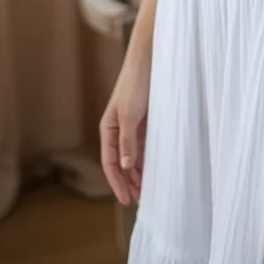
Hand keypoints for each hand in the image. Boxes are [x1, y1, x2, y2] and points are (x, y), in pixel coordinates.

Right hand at [99, 54, 150, 205]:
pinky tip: (155, 171)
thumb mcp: (130, 114)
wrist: (149, 61)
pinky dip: (148, 161)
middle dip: (128, 183)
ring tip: (148, 192)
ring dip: (139, 174)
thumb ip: (128, 141)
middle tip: (139, 202)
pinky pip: (145, 147)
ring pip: (134, 157)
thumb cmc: (135, 85)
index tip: (125, 200)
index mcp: (108, 129)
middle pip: (121, 163)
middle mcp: (119, 130)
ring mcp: (133, 127)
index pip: (110, 162)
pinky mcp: (146, 123)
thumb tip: (125, 167)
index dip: (116, 182)